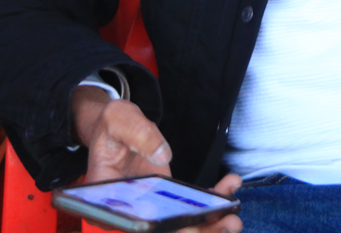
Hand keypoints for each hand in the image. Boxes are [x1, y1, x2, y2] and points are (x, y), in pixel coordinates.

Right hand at [71, 87, 241, 232]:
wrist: (117, 126)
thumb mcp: (119, 120)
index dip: (161, 231)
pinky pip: (191, 207)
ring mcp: (150, 206)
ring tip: (233, 215)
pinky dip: (212, 202)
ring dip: (210, 226)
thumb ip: (139, 134)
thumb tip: (163, 156)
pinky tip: (229, 187)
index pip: (133, 226)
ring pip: (180, 226)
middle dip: (196, 232)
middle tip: (226, 223)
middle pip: (163, 231)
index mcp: (107, 200)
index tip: (187, 227)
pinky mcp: (167, 198)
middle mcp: (130, 210)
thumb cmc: (111, 126)